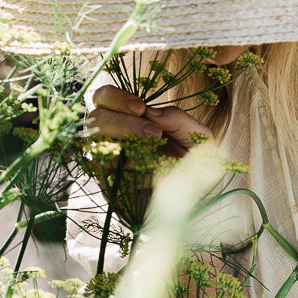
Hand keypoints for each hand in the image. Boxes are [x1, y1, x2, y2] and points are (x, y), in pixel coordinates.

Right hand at [84, 86, 210, 227]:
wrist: (203, 200)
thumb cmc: (198, 163)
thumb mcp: (198, 136)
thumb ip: (178, 119)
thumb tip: (150, 112)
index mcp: (129, 118)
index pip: (103, 98)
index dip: (116, 98)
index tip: (141, 108)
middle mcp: (113, 138)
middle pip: (94, 119)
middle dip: (123, 122)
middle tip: (154, 133)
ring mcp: (109, 164)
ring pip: (100, 147)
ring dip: (131, 149)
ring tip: (160, 156)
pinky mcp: (111, 188)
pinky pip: (113, 176)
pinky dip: (137, 174)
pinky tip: (155, 176)